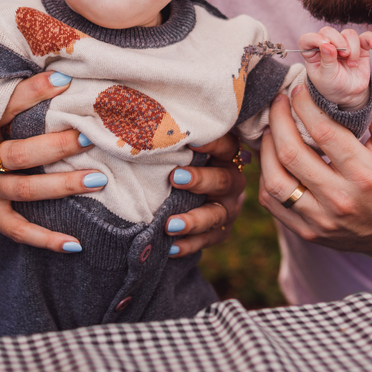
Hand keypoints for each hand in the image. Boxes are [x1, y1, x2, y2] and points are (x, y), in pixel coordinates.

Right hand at [0, 71, 103, 253]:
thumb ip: (8, 99)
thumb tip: (58, 72)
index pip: (7, 107)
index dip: (33, 92)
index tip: (64, 80)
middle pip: (20, 153)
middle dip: (56, 145)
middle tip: (89, 136)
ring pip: (25, 190)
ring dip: (62, 185)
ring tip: (97, 179)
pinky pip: (19, 230)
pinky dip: (46, 239)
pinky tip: (75, 243)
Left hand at [165, 132, 246, 256]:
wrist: (199, 193)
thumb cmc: (184, 160)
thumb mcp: (185, 148)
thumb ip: (175, 139)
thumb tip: (140, 123)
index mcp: (225, 156)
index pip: (226, 146)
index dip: (212, 143)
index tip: (191, 141)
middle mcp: (231, 180)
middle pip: (222, 180)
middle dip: (199, 180)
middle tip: (174, 178)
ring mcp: (227, 208)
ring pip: (216, 215)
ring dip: (193, 220)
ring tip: (169, 225)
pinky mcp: (220, 231)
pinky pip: (207, 240)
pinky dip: (189, 245)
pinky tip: (171, 248)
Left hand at [258, 84, 371, 269]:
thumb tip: (348, 78)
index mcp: (366, 173)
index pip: (324, 132)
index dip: (304, 105)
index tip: (297, 89)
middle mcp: (341, 199)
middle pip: (292, 154)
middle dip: (277, 120)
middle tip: (277, 102)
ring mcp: (322, 219)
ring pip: (275, 182)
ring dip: (267, 149)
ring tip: (271, 130)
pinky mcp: (309, 232)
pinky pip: (273, 204)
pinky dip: (267, 178)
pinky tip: (274, 160)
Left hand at [299, 27, 371, 109]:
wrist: (348, 94)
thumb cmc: (332, 85)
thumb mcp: (326, 77)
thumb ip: (326, 61)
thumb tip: (326, 44)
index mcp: (312, 52)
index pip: (307, 39)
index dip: (315, 39)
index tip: (326, 45)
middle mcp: (326, 44)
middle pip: (329, 31)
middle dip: (338, 42)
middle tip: (343, 56)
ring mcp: (344, 43)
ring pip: (349, 33)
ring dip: (353, 48)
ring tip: (352, 64)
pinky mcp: (360, 46)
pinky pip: (367, 37)